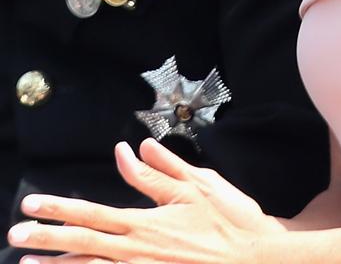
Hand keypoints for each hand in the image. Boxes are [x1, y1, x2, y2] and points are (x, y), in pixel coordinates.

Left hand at [7, 139, 285, 263]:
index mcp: (146, 223)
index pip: (91, 213)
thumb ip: (159, 169)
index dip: (59, 208)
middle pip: (81, 246)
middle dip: (45, 240)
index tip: (31, 205)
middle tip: (14, 238)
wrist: (255, 262)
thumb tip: (131, 148)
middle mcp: (136, 253)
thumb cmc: (229, 221)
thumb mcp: (197, 185)